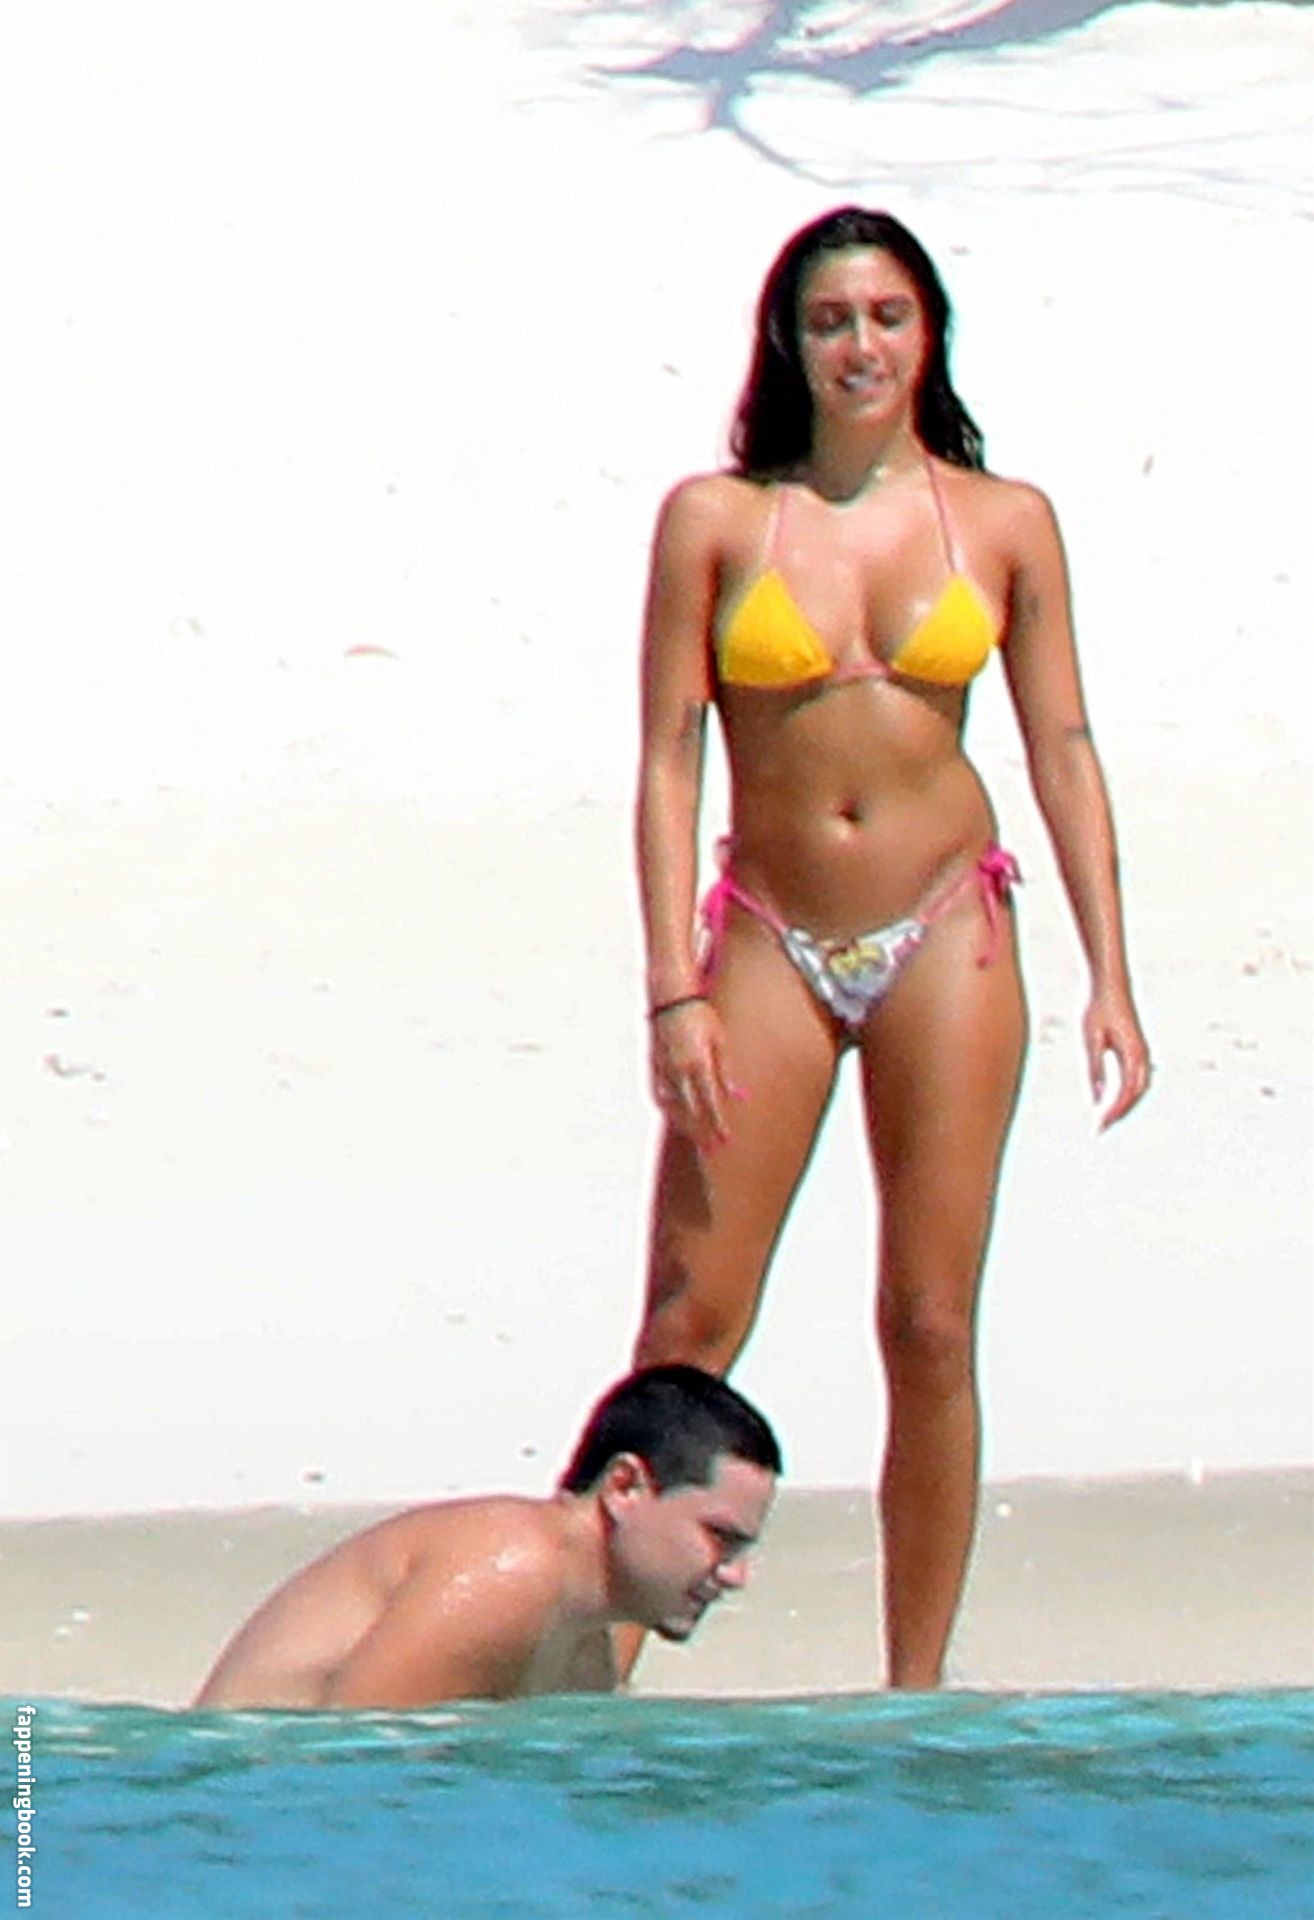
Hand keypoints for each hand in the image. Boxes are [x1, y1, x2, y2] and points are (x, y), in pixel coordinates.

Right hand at [650, 998, 741, 1150]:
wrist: (671, 998)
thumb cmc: (699, 1014)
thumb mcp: (719, 1040)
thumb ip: (726, 1071)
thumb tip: (739, 1096)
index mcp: (698, 1063)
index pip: (710, 1102)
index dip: (717, 1123)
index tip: (725, 1140)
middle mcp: (678, 1071)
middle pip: (690, 1111)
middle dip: (701, 1132)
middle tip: (711, 1149)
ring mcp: (663, 1069)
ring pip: (672, 1107)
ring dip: (684, 1125)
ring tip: (695, 1138)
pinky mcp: (653, 1065)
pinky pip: (659, 1094)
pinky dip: (667, 1109)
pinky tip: (673, 1116)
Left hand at [1083, 984, 1150, 1128]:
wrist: (1109, 980)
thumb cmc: (1096, 1006)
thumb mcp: (1088, 1038)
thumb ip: (1092, 1070)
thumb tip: (1093, 1102)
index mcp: (1133, 1055)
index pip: (1123, 1094)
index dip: (1111, 1114)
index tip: (1096, 1129)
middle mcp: (1142, 1056)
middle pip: (1133, 1096)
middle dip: (1117, 1114)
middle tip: (1098, 1130)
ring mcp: (1142, 1051)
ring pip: (1137, 1089)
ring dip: (1122, 1105)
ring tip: (1103, 1120)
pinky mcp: (1136, 1047)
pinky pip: (1134, 1078)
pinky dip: (1124, 1093)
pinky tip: (1109, 1099)